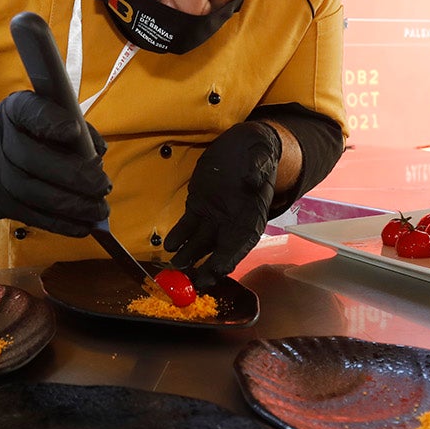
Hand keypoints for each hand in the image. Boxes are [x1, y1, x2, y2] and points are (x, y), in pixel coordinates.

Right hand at [0, 92, 109, 235]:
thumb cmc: (30, 133)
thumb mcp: (50, 117)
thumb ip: (76, 130)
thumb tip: (97, 153)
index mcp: (15, 110)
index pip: (29, 111)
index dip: (51, 122)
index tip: (74, 130)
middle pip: (31, 159)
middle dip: (72, 175)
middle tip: (103, 185)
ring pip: (32, 193)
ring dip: (71, 206)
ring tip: (99, 210)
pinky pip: (31, 216)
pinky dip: (61, 223)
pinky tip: (83, 225)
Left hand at [164, 121, 281, 286]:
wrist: (243, 145)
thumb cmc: (258, 153)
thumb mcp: (261, 156)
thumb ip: (257, 168)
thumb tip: (252, 179)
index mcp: (252, 219)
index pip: (241, 246)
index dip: (228, 260)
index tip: (215, 272)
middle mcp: (232, 225)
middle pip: (218, 253)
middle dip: (205, 269)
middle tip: (191, 282)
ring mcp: (213, 218)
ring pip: (199, 244)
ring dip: (187, 257)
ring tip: (173, 268)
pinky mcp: (197, 207)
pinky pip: (186, 227)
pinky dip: (177, 237)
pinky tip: (168, 245)